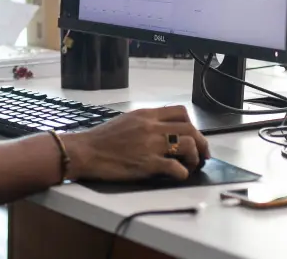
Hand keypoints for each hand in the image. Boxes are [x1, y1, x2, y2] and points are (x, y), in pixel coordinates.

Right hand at [64, 106, 210, 181]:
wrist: (84, 151)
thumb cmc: (101, 140)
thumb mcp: (125, 122)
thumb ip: (145, 124)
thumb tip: (163, 132)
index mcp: (145, 115)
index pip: (180, 111)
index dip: (192, 124)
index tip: (192, 136)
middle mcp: (151, 127)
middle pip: (190, 128)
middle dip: (201, 143)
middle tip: (201, 155)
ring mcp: (150, 145)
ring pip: (188, 145)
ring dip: (195, 157)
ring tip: (190, 166)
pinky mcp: (148, 163)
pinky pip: (176, 168)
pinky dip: (182, 173)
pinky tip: (177, 175)